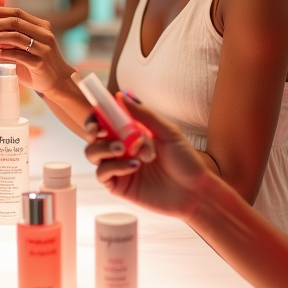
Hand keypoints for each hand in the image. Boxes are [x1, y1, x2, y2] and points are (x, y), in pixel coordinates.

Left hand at [0, 2, 74, 94]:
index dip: (0, 10)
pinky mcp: (40, 63)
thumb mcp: (29, 43)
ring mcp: (43, 49)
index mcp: (41, 26)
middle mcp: (44, 34)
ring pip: (16, 38)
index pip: (18, 13)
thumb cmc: (38, 61)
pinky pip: (18, 55)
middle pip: (16, 23)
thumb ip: (13, 33)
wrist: (58, 81)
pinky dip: (4, 53)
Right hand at [85, 94, 213, 220]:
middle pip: (92, 137)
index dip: (96, 115)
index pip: (105, 120)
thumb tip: (120, 96)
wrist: (195, 191)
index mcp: (131, 133)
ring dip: (104, 148)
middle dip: (91, 130)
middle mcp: (121, 149)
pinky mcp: (118, 186)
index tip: (96, 112)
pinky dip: (114, 167)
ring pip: (92, 154)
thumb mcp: (168, 132)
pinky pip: (102, 174)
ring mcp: (118, 167)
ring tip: (124, 149)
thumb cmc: (185, 161)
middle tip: (100, 130)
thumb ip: (143, 115)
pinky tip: (134, 165)